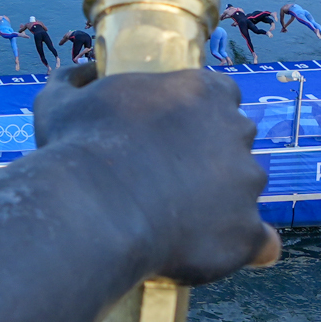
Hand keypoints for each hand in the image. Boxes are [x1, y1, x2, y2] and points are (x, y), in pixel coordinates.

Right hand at [32, 64, 279, 284]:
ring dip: (222, 200)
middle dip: (212, 155)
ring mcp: (247, 181)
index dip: (197, 116)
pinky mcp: (246, 230)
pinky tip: (217, 249)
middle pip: (237, 139)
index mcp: (203, 90)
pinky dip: (245, 246)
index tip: (172, 135)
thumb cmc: (77, 148)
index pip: (220, 94)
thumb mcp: (61, 102)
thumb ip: (73, 81)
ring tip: (179, 221)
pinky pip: (259, 243)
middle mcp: (236, 129)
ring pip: (246, 190)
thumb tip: (78, 72)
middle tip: (170, 178)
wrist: (94, 208)